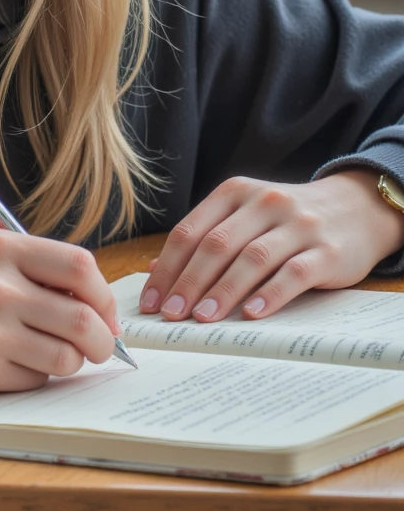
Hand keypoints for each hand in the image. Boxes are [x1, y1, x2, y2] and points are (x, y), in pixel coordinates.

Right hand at [0, 228, 119, 397]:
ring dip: (69, 362)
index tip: (103, 314)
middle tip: (98, 347)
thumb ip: (34, 267)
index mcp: (0, 248)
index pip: (80, 266)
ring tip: (48, 355)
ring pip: (67, 356)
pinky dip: (34, 377)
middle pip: (83, 318)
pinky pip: (37, 380)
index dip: (103, 295)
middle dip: (101, 340)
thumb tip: (96, 302)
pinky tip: (9, 364)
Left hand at [140, 169, 403, 323]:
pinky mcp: (326, 250)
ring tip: (203, 318)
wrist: (356, 208)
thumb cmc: (287, 221)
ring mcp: (298, 224)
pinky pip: (293, 273)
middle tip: (171, 316)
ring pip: (251, 258)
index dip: (167, 268)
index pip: (190, 231)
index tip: (152, 302)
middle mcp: (264, 202)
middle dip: (188, 283)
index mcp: (235, 192)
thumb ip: (205, 238)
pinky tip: (251, 315)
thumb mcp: (245, 217)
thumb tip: (154, 269)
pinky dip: (270, 295)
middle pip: (216, 245)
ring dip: (223, 291)